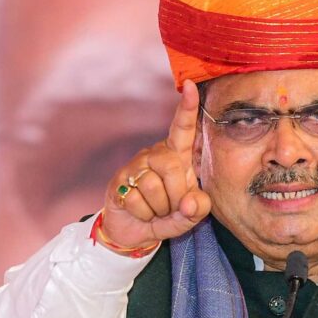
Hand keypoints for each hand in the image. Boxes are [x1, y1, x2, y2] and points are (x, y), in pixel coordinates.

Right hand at [99, 80, 212, 249]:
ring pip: (154, 187)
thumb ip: (198, 209)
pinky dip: (144, 214)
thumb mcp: (190, 215)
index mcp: (178, 156)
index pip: (183, 129)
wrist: (136, 231)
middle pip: (172, 168)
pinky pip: (137, 200)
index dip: (188, 109)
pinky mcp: (119, 181)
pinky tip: (141, 212)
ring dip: (159, 208)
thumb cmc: (169, 215)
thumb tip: (190, 202)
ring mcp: (136, 166)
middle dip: (176, 195)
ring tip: (156, 209)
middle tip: (171, 207)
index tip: (191, 86)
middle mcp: (156, 154)